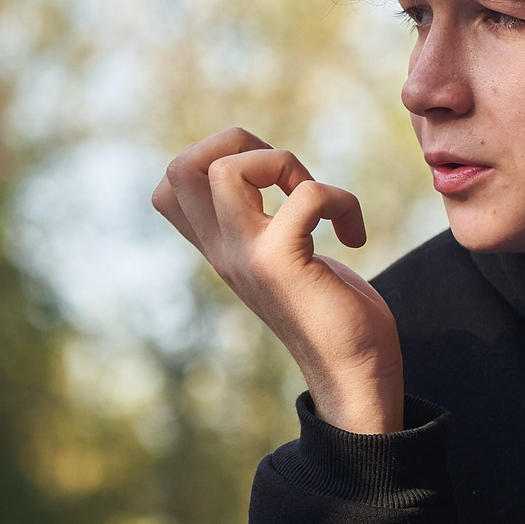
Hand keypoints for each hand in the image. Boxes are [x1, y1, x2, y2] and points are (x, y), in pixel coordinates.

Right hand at [153, 128, 403, 433]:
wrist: (355, 379)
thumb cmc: (333, 318)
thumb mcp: (280, 260)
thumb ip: (263, 226)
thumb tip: (267, 175)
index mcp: (219, 249)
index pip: (169, 187)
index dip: (216, 158)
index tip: (265, 183)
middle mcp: (222, 252)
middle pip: (182, 166)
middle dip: (241, 143)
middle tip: (287, 179)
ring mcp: (247, 258)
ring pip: (227, 169)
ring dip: (285, 163)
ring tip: (317, 200)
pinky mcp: (282, 265)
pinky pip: (305, 196)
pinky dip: (341, 200)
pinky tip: (354, 235)